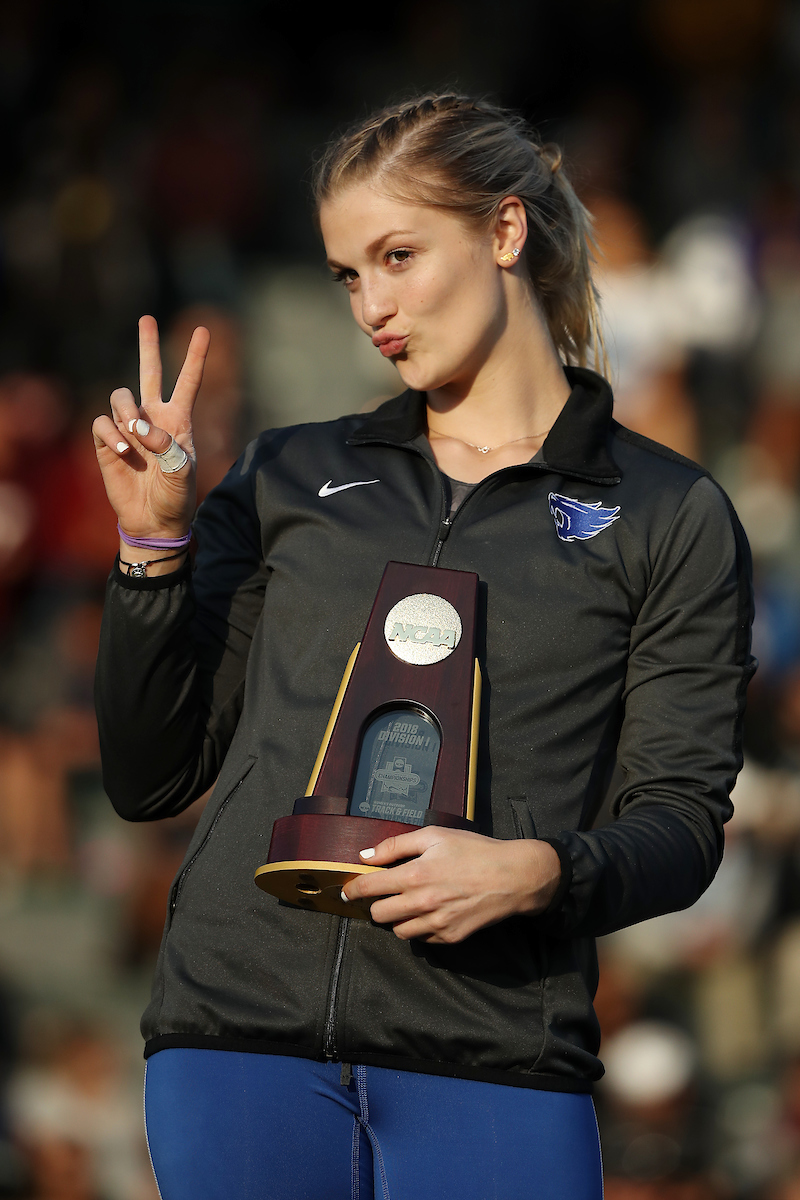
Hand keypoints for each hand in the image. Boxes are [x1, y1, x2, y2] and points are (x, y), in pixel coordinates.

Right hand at [92, 315, 209, 538]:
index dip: (196, 357)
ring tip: (135, 438)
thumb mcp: (182, 470)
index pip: (188, 382)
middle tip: (147, 319)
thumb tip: (137, 424)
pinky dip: (111, 434)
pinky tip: (123, 451)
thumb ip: (165, 443)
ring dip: (126, 411)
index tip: (204, 330)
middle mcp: (153, 417)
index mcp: (178, 420)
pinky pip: (102, 422)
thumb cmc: (175, 496)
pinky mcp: (107, 442)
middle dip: (148, 345)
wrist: (153, 520)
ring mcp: (129, 428)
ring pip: (120, 396)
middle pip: (149, 372)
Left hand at [341, 827, 561, 943]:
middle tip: (386, 894)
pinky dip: (420, 928)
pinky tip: (431, 911)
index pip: (370, 889)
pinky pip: (422, 939)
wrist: (513, 877)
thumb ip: (396, 846)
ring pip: (398, 931)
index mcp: (415, 875)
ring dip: (398, 918)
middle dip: (377, 904)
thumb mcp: (435, 837)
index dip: (353, 890)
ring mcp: (436, 924)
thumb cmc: (474, 851)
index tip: (348, 891)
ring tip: (410, 903)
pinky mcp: (450, 937)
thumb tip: (365, 856)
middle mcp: (422, 903)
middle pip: (379, 915)